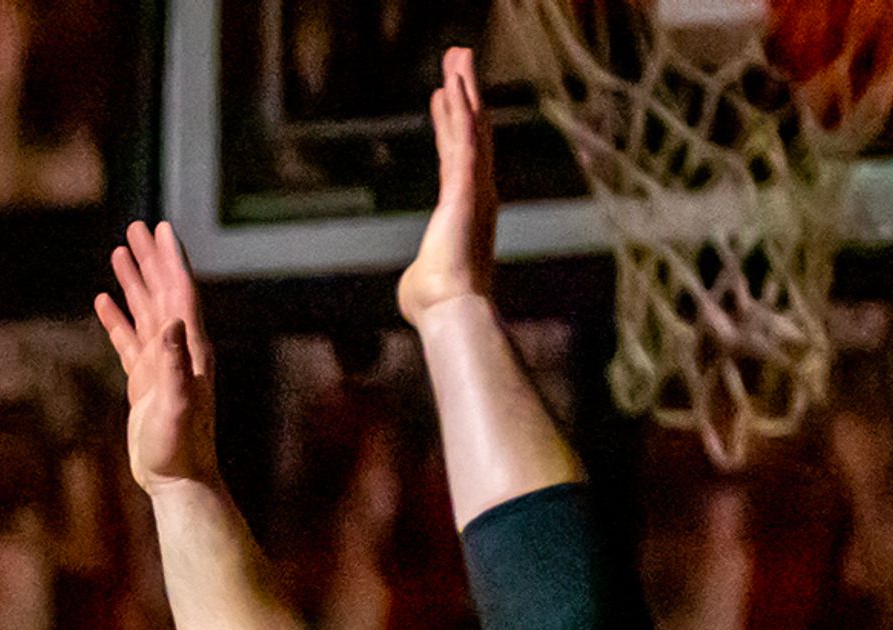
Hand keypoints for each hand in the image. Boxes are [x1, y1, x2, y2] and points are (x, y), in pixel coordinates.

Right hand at [94, 222, 221, 495]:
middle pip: (163, 293)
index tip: (161, 229)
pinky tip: (104, 302)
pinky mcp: (145, 381)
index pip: (181, 293)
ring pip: (146, 311)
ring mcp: (161, 364)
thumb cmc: (181, 447)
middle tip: (137, 228)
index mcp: (191, 349)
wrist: (177, 479)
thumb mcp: (179, 405)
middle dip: (151, 259)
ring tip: (120, 253)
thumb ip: (177, 364)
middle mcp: (180, 350)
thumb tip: (173, 322)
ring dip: (134, 281)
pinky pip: (129, 340)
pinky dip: (118, 318)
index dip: (171, 260)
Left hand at [397, 48, 497, 326]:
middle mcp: (476, 192)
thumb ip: (421, 273)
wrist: (450, 310)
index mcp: (465, 210)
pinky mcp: (465, 189)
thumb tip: (417, 289)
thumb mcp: (421, 281)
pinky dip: (459, 112)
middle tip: (458, 59)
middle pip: (470, 131)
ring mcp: (474, 188)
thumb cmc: (434, 304)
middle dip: (464, 93)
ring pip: (470, 127)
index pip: (455, 157)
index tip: (443, 96)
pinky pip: (462, 142)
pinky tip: (452, 85)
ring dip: (464, 89)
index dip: (449, 124)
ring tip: (458, 55)